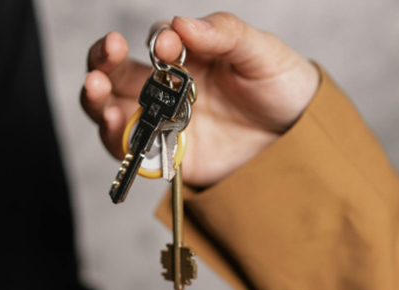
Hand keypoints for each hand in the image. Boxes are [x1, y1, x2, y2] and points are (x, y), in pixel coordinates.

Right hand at [81, 13, 319, 187]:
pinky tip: (115, 124)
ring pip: (113, 109)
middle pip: (117, 73)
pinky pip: (132, 150)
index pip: (156, 42)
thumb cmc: (281, 86)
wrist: (302, 139)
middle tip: (107, 53)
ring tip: (96, 89)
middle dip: (103, 61)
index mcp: (187, 56)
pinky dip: (116, 138)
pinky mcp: (168, 157)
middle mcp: (167, 88)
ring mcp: (164, 123)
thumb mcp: (261, 52)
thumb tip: (182, 23)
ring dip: (97, 99)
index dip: (156, 41)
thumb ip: (225, 34)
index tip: (169, 46)